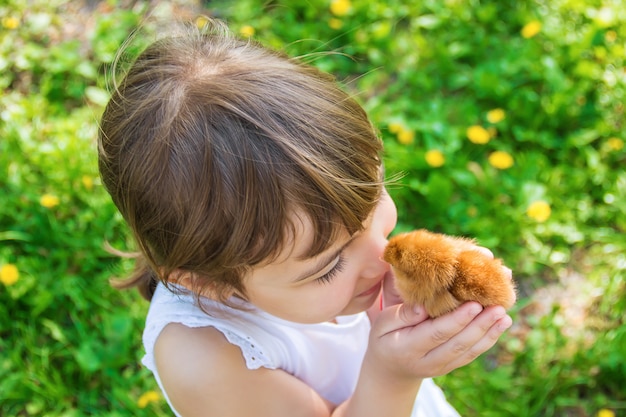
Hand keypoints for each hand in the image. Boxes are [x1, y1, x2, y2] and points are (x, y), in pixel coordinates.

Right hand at [365, 301, 511, 382]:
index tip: (474, 304)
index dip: (456, 320)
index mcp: (407, 348)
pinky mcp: (453, 365)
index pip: (436, 334)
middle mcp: (428, 362)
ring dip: (490, 333)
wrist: (390, 369)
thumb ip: (401, 315)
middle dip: (480, 326)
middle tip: (497, 307)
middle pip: (458, 344)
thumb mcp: (381, 324)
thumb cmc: (385, 337)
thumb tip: (422, 307)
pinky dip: (489, 339)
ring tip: (505, 315)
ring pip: (469, 351)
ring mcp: (442, 367)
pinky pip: (472, 354)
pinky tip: (501, 325)